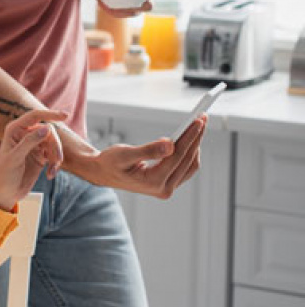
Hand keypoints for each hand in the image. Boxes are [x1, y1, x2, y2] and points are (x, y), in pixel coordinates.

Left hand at [0, 109, 66, 210]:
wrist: (5, 193)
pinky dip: (55, 164)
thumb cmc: (5, 174)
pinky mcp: (40, 156)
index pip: (35, 116)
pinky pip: (53, 154)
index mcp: (15, 130)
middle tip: (57, 160)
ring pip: (53, 143)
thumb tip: (47, 128)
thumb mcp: (15, 158)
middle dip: (55, 144)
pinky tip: (50, 175)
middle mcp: (25, 134)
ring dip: (56, 156)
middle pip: (48, 131)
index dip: (50, 114)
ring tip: (52, 171)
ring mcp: (34, 145)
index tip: (66, 116)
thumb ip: (29, 142)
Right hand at [78, 116, 206, 197]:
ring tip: (198, 126)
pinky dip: (189, 152)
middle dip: (196, 138)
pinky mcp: (168, 183)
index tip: (198, 120)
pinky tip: (189, 138)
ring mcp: (166, 187)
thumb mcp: (125, 154)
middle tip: (202, 118)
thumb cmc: (110, 163)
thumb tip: (170, 144)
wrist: (103, 173)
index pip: (177, 156)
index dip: (189, 137)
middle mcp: (163, 189)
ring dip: (195, 144)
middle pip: (187, 160)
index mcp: (153, 183)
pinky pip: (185, 167)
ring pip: (189, 164)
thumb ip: (148, 150)